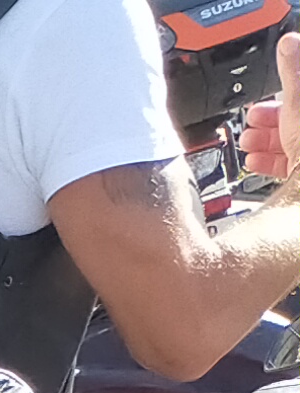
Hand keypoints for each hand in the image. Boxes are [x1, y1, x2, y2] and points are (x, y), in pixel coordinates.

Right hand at [251, 30, 296, 182]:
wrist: (297, 199)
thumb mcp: (297, 103)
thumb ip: (292, 73)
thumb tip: (288, 43)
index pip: (298, 98)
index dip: (287, 91)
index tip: (268, 92)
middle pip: (294, 120)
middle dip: (270, 119)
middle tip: (253, 119)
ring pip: (290, 143)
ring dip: (264, 141)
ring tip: (248, 141)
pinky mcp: (299, 180)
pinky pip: (286, 166)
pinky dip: (268, 162)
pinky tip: (254, 160)